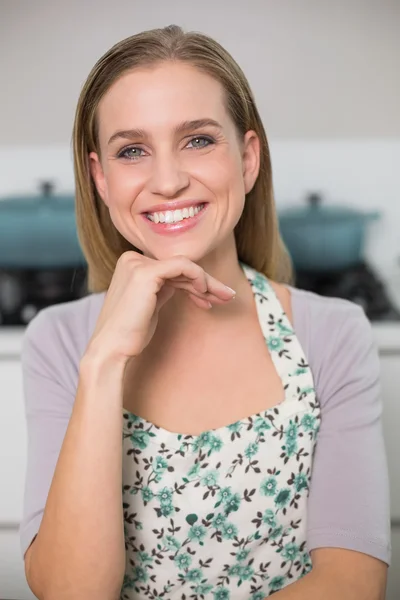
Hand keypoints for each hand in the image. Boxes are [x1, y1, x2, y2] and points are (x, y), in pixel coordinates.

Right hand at [85, 251, 235, 364]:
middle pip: (181, 266)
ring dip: (209, 282)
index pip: (172, 268)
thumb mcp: (152, 304)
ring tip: (225, 297)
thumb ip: (164, 288)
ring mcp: (137, 264)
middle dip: (207, 282)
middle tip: (227, 296)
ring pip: (185, 266)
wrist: (113, 349)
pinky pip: (183, 266)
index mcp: (132, 264)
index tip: (211, 299)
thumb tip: (187, 283)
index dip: (195, 282)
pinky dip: (199, 277)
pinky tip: (206, 293)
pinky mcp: (146, 273)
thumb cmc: (132, 332)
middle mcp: (133, 259)